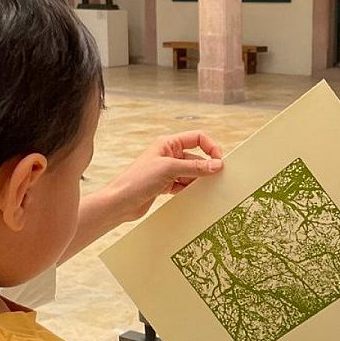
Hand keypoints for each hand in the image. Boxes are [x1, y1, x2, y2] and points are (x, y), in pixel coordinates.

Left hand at [107, 132, 223, 221]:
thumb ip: (195, 167)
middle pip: (196, 156)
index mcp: (167, 143)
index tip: (219, 161)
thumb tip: (216, 165)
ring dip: (198, 180)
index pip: (197, 138)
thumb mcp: (169, 169)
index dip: (210, 147)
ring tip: (204, 190)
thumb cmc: (137, 180)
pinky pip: (184, 184)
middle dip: (206, 167)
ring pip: (191, 172)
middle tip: (216, 179)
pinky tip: (194, 196)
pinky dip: (190, 189)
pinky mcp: (165, 185)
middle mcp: (168, 154)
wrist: (120, 202)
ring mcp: (166, 170)